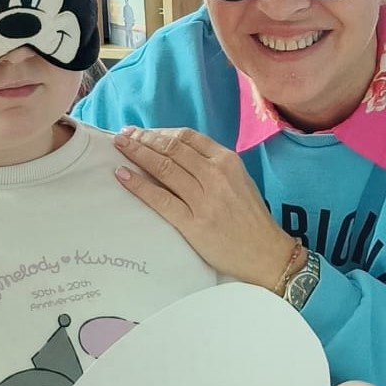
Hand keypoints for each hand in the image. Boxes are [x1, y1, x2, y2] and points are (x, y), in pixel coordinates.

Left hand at [114, 126, 297, 287]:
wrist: (266, 254)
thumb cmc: (251, 219)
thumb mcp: (239, 181)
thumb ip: (213, 167)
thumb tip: (178, 155)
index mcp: (227, 161)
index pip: (187, 138)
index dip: (160, 132)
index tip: (143, 132)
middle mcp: (215, 175)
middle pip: (171, 149)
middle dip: (143, 139)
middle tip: (123, 136)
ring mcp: (204, 199)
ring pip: (163, 168)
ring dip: (137, 154)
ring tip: (119, 147)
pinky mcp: (193, 223)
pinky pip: (160, 199)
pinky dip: (138, 185)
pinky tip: (123, 175)